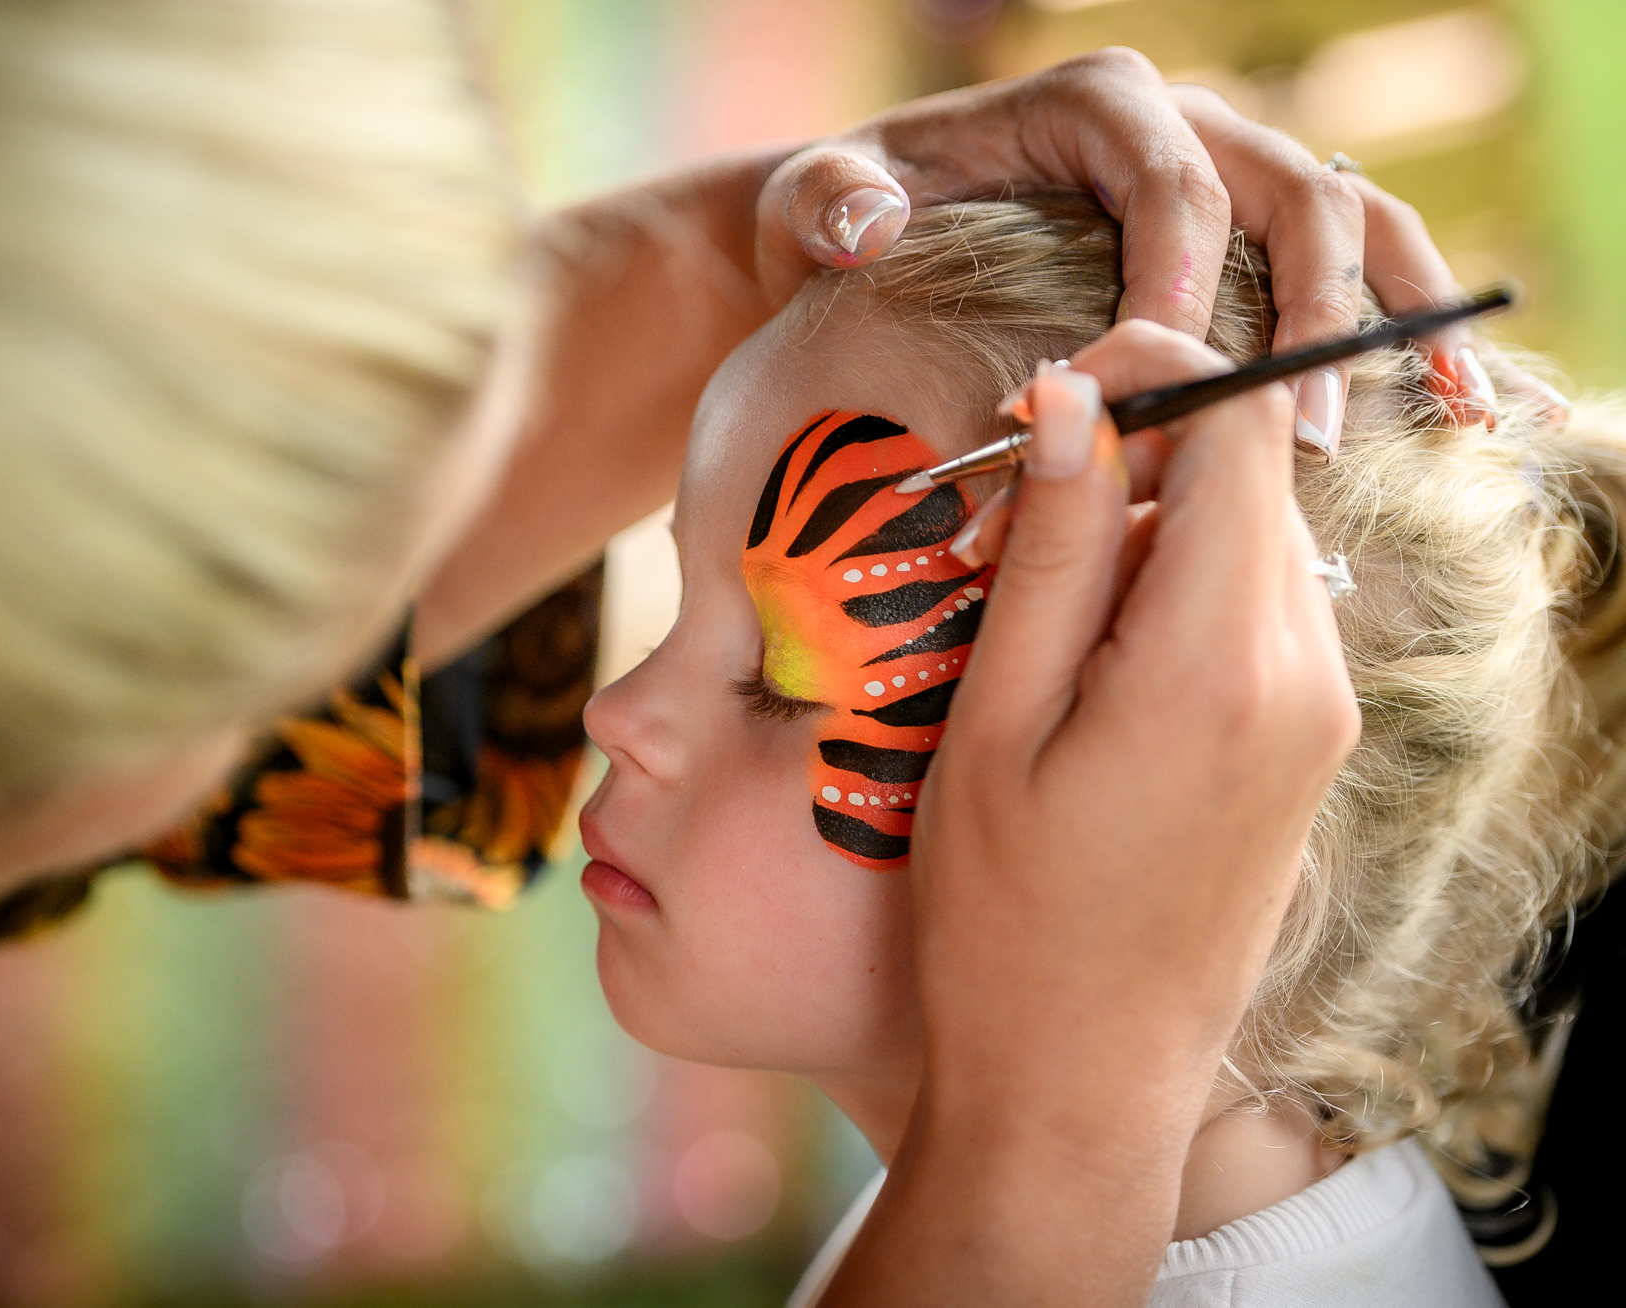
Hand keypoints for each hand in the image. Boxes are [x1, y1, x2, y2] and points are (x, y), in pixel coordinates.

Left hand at [758, 50, 1530, 450]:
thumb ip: (828, 201)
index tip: (1170, 381)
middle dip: (1311, 314)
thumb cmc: (842, 220)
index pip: (1174, 188)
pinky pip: (1345, 269)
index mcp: (1098, 106)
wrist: (861, 240)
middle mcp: (1180, 130)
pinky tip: (1449, 408)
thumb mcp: (813, 201)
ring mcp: (1225, 182)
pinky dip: (1399, 326)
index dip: (1186, 283)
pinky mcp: (1244, 243)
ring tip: (1444, 413)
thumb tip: (873, 217)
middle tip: (1304, 435)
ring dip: (1398, 313)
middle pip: (1289, 201)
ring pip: (1348, 223)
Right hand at [822, 322, 1357, 1305]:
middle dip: (1124, 457)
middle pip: (1244, 470)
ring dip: (1139, 527)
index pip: (1235, 421)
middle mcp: (1300, 673)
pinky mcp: (1305, 745)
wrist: (1083, 1083)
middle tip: (993, 531)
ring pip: (1246, 536)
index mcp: (1216, 659)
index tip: (1037, 408)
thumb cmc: (1006, 920)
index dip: (1143, 371)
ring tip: (1020, 611)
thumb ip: (1044, 550)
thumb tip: (1069, 400)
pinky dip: (1167, 591)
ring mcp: (1316, 714)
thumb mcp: (994, 724)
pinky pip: (1252, 609)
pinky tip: (1078, 664)